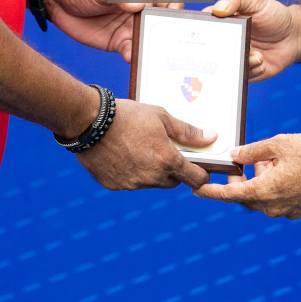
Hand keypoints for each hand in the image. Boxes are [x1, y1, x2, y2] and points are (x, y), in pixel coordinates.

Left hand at [44, 0, 176, 60]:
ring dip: (153, 51)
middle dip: (169, 37)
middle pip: (163, 26)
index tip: (174, 24)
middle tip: (170, 49)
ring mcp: (130, 28)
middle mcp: (141, 11)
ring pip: (149, 42)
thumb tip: (140, 5)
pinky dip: (134, 58)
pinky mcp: (118, 42)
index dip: (177, 13)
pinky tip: (131, 60)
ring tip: (153, 59)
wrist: (56, 1)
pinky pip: (132, 53)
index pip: (169, 2)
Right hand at [77, 100, 213, 189]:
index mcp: (167, 161)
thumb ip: (187, 132)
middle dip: (173, 170)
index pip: (196, 179)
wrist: (89, 122)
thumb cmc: (128, 115)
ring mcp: (132, 184)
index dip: (201, 174)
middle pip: (172, 182)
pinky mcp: (114, 185)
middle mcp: (151, 178)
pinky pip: (130, 183)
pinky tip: (122, 154)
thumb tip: (211, 137)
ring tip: (140, 148)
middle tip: (164, 150)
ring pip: (151, 183)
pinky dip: (131, 173)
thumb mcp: (161, 117)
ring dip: (151, 172)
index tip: (198, 167)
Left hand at [192, 133, 300, 218]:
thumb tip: (234, 156)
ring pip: (262, 200)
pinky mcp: (299, 211)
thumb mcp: (278, 144)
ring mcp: (287, 211)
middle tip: (239, 166)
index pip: (229, 195)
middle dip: (240, 182)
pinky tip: (281, 172)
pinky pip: (277, 202)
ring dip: (258, 184)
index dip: (210, 192)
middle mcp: (273, 206)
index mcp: (265, 191)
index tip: (195, 190)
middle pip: (245, 197)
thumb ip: (252, 152)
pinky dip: (272, 189)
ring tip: (267, 163)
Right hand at [207, 0, 299, 80]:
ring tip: (256, 54)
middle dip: (215, 53)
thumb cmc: (274, 15)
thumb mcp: (256, 1)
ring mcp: (234, 58)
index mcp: (221, 23)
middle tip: (228, 50)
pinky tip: (262, 59)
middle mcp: (223, 42)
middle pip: (207, 51)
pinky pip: (241, 76)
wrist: (295, 36)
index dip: (194, 30)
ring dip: (240, 61)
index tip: (201, 33)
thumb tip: (218, 9)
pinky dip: (252, 69)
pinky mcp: (245, 72)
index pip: (200, 27)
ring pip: (225, 66)